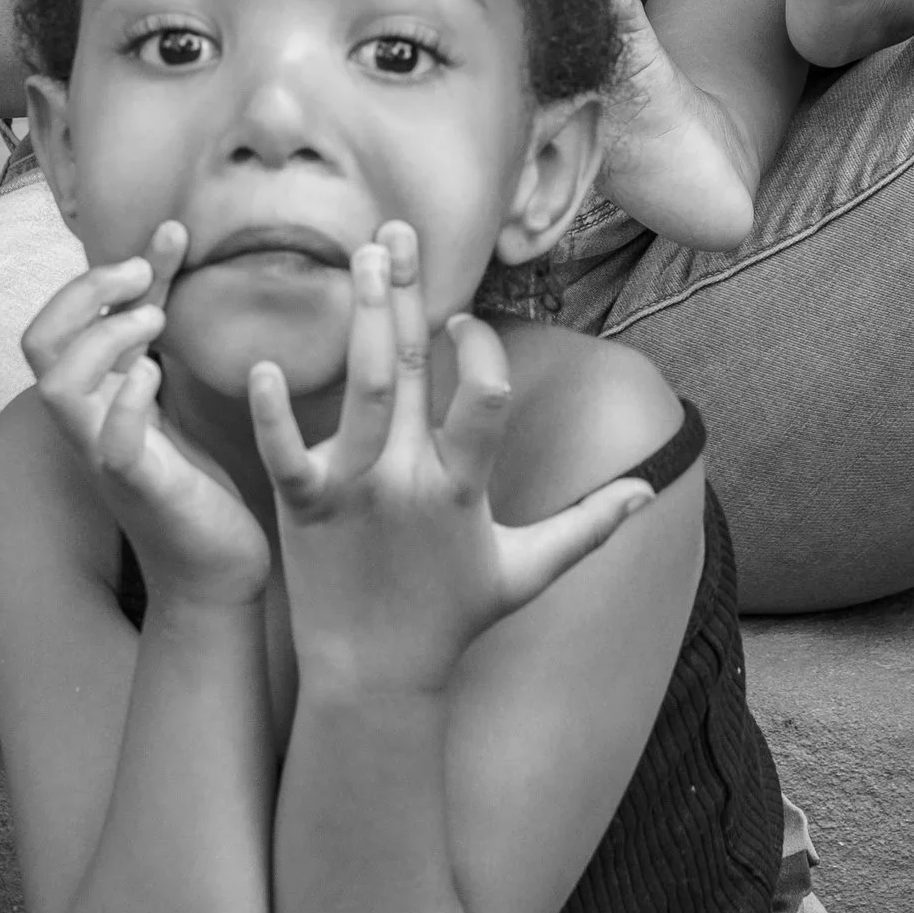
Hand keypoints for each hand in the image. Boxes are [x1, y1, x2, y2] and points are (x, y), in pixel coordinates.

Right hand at [23, 226, 268, 611]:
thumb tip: (166, 243)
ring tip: (157, 322)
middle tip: (142, 276)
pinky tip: (158, 376)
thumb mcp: (171, 388)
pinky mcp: (142, 488)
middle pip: (37, 344)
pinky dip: (128, 400)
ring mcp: (106, 456)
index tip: (168, 236)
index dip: (100, 270)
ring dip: (102, 339)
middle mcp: (86, 423)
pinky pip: (112, 443)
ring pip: (58, 388)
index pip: (59, 321)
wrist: (216, 568)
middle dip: (82, 293)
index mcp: (92, 398)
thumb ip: (159, 326)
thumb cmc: (193, 480)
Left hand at [249, 225, 653, 698]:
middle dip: (405, 295)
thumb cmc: (449, 623)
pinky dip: (275, 414)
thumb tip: (648, 490)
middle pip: (410, 372)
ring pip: (359, 392)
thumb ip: (586, 526)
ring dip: (359, 319)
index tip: (462, 318)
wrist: (373, 681)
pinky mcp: (302, 508)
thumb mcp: (525, 573)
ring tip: (359, 255)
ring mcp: (352, 492)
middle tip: (399, 231)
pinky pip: (285, 454)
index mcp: (462, 489)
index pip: (483, 397)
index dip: (477, 351)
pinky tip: (264, 365)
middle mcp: (408, 481)